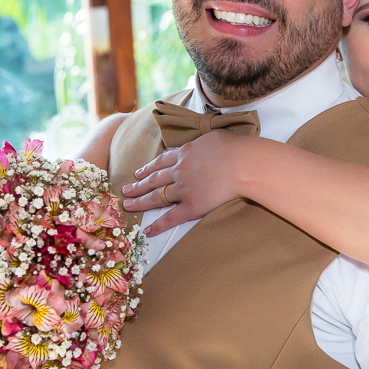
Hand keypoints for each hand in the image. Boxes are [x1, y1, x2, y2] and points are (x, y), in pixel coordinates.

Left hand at [121, 131, 249, 235]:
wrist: (242, 163)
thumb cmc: (235, 148)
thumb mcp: (214, 137)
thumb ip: (204, 143)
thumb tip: (205, 144)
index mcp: (185, 153)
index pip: (162, 161)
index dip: (149, 168)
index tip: (139, 173)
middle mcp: (179, 170)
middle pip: (153, 179)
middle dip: (138, 185)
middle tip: (125, 190)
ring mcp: (184, 189)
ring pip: (156, 197)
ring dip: (140, 202)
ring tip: (128, 205)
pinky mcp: (192, 206)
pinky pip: (171, 218)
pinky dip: (159, 225)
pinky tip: (149, 231)